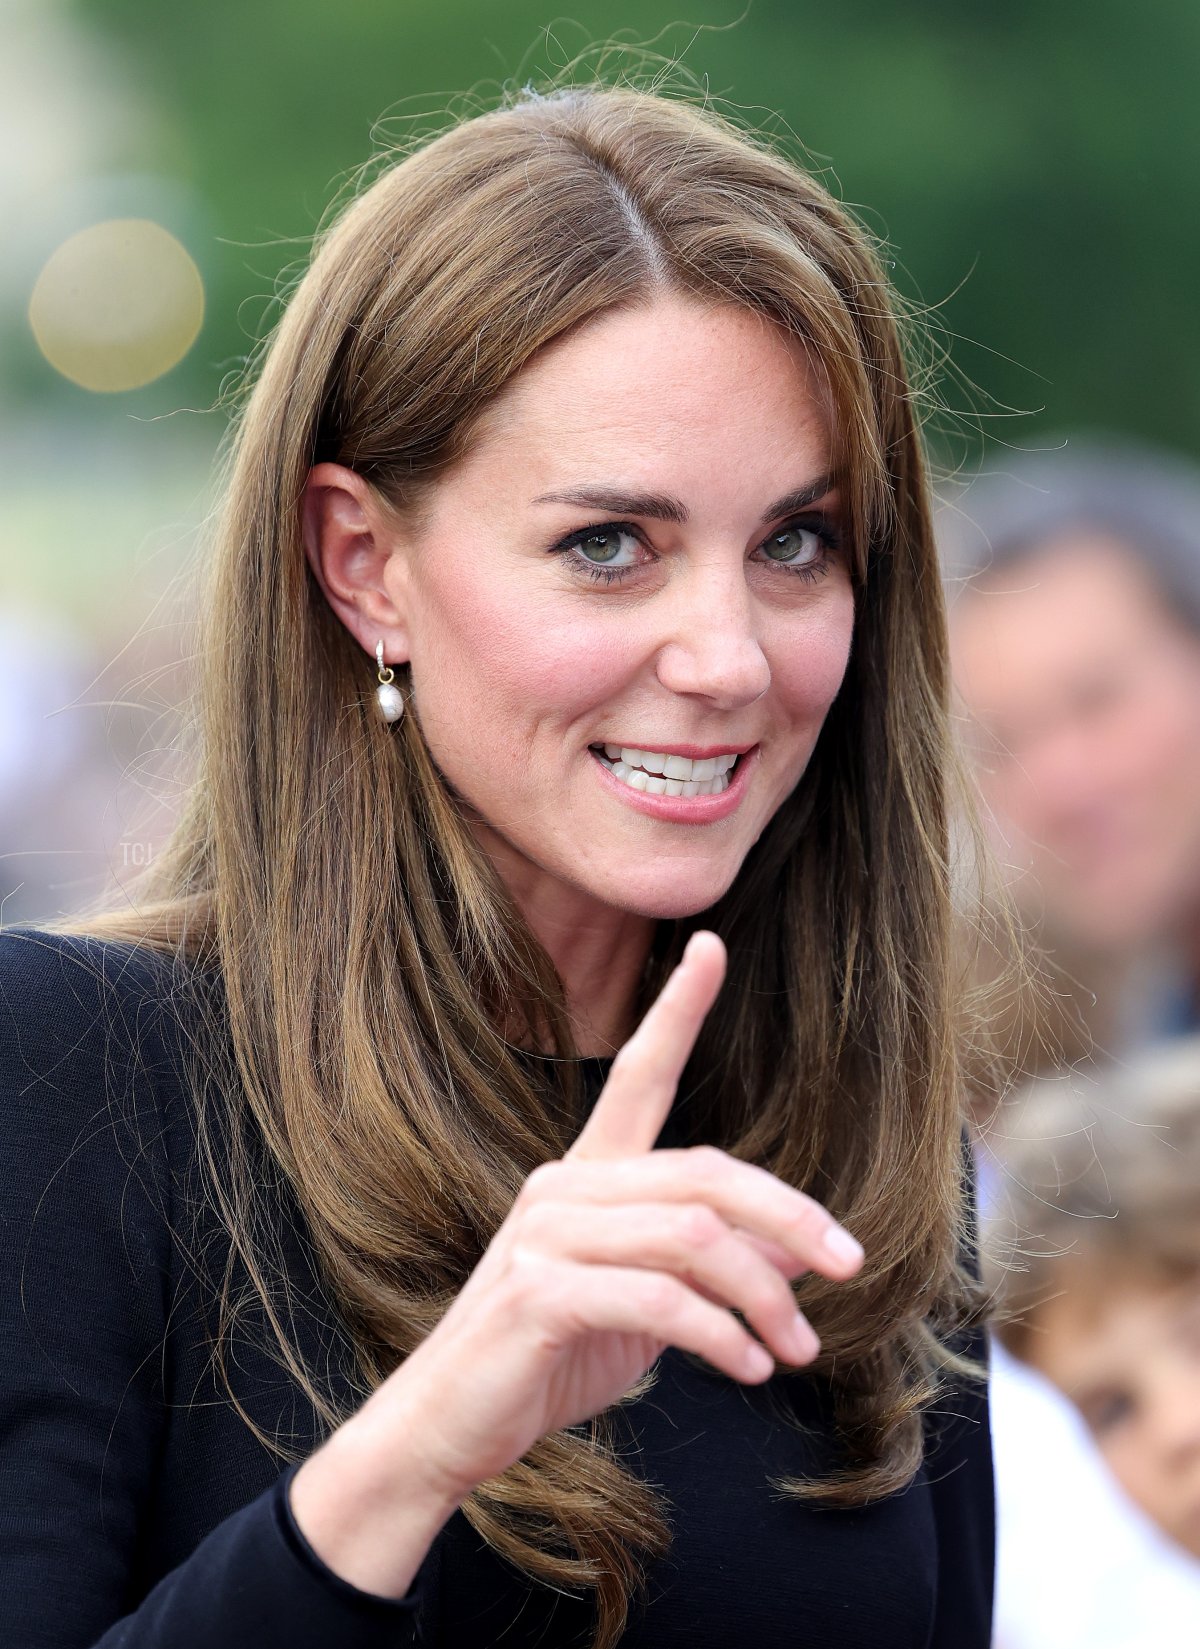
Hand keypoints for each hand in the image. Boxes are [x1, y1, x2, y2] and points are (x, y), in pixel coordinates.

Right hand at [366, 929, 864, 1505]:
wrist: (450, 1426)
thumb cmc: (549, 1359)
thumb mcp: (648, 1308)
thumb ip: (713, 1268)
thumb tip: (798, 1252)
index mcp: (586, 1175)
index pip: (638, 1074)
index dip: (677, 1009)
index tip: (710, 945)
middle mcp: (564, 1185)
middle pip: (704, 1172)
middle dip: (790, 1215)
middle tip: (849, 1265)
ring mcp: (546, 1234)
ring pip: (694, 1237)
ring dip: (764, 1297)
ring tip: (798, 1350)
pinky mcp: (540, 1291)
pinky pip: (660, 1299)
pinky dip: (720, 1336)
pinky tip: (747, 1369)